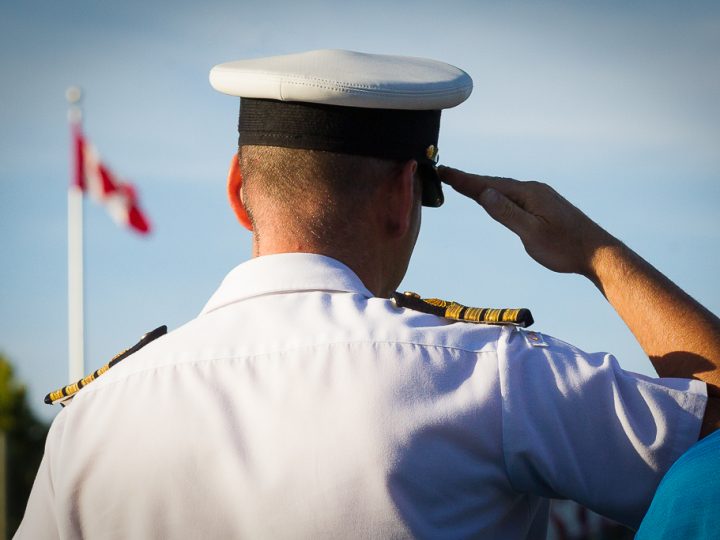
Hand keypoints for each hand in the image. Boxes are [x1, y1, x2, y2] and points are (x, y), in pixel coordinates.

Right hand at [438, 165, 616, 277]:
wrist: (598, 253)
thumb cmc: (564, 247)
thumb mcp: (531, 233)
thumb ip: (507, 213)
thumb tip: (484, 192)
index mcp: (528, 194)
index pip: (488, 185)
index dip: (464, 180)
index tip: (443, 172)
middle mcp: (533, 190)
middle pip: (494, 183)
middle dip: (469, 180)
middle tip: (445, 174)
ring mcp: (540, 197)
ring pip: (504, 189)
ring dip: (482, 186)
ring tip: (463, 183)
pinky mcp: (544, 206)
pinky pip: (514, 196)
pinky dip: (497, 194)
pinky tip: (495, 197)